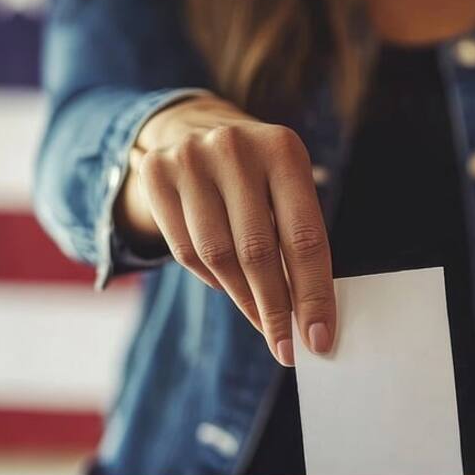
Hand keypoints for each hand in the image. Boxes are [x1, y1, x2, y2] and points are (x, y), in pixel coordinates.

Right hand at [116, 95, 334, 365]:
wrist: (192, 128)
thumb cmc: (257, 175)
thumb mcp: (287, 187)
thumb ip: (298, 240)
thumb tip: (310, 317)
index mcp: (283, 150)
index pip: (304, 237)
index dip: (312, 294)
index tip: (318, 338)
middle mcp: (235, 148)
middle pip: (258, 251)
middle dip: (275, 309)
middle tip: (285, 346)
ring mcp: (190, 159)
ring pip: (218, 256)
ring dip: (243, 299)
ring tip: (262, 321)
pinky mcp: (156, 175)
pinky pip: (185, 251)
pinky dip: (211, 278)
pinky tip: (228, 285)